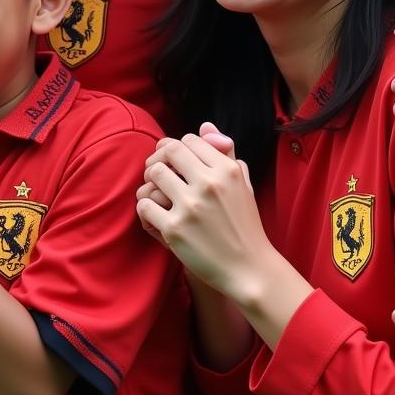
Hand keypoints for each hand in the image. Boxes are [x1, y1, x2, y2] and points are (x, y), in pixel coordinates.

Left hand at [135, 130, 266, 300]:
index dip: (178, 147)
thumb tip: (205, 126)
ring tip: (155, 191)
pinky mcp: (175, 230)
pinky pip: (145, 205)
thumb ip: (225, 152)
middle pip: (169, 151)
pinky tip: (154, 213)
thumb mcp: (242, 183)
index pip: (189, 139)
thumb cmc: (244, 223)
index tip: (176, 161)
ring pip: (154, 173)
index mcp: (226, 170)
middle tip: (158, 171)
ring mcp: (191, 206)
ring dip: (150, 180)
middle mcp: (209, 184)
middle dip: (159, 157)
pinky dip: (145, 207)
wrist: (249, 268)